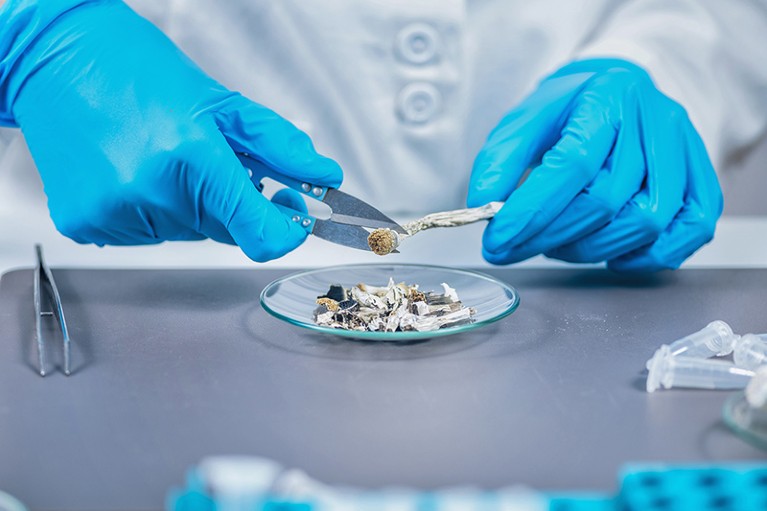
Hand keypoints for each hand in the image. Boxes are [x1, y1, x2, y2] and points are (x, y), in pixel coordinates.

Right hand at [2, 0, 341, 261]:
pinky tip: (131, 171)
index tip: (290, 216)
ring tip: (159, 157)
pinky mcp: (87, 225)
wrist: (55, 58)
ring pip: (185, 233)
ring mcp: (114, 213)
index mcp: (191, 157)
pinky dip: (151, 211)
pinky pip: (145, 235)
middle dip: (227, 201)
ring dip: (188, 205)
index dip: (285, 232)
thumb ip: (280, 147)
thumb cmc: (136, 69)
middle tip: (204, 158)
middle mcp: (151, 192)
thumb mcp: (221, 102)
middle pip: (223, 231)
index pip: (260, 236)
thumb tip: (324, 177)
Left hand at [468, 59, 721, 271]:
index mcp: (606, 99)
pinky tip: (609, 253)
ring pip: (645, 222)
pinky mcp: (701, 181)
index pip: (572, 164)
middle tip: (514, 246)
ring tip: (556, 243)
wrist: (619, 93)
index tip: (497, 240)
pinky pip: (689, 232)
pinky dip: (646, 256)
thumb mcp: (524, 121)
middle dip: (550, 236)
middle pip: (605, 200)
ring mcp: (685, 152)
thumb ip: (498, 160)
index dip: (532, 211)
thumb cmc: (569, 112)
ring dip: (590, 248)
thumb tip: (482, 204)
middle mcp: (654, 123)